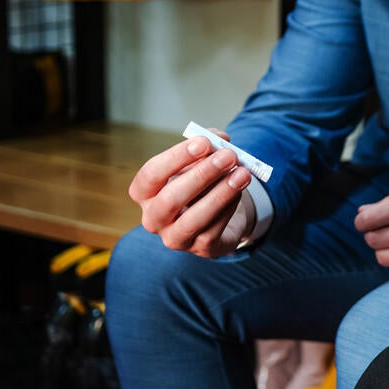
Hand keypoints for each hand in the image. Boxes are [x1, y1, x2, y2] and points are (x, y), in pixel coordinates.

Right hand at [128, 129, 254, 257]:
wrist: (218, 214)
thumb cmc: (201, 182)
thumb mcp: (200, 160)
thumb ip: (208, 146)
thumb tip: (220, 139)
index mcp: (145, 192)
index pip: (151, 174)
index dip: (177, 157)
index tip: (204, 142)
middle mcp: (153, 218)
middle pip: (170, 199)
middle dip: (202, 175)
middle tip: (228, 156)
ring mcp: (174, 237)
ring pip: (193, 220)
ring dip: (221, 194)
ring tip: (243, 173)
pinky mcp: (199, 248)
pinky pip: (214, 230)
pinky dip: (229, 207)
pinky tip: (240, 191)